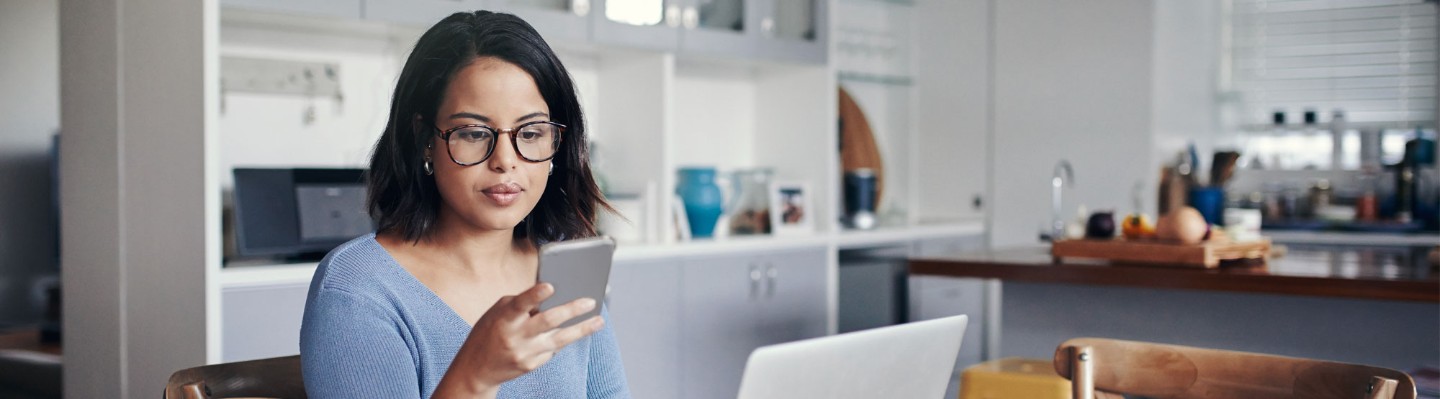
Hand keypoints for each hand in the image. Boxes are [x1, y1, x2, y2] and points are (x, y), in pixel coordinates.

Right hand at [440, 283, 605, 395]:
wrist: (476, 369)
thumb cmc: (489, 332)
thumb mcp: (498, 313)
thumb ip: (521, 304)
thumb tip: (551, 295)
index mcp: (504, 319)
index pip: (519, 304)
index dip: (534, 295)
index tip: (550, 286)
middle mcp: (515, 336)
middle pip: (547, 321)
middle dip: (571, 310)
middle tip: (590, 302)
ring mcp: (524, 353)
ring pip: (559, 339)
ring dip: (582, 329)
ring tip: (599, 321)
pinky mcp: (532, 365)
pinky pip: (552, 349)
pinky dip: (560, 340)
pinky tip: (569, 332)